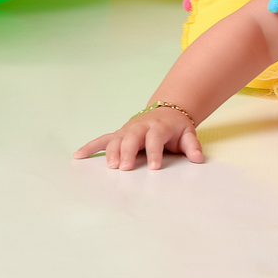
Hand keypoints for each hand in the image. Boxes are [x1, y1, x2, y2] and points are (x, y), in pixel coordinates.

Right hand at [73, 107, 203, 170]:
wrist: (167, 110)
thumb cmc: (176, 127)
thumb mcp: (188, 133)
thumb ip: (193, 146)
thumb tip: (198, 159)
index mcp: (158, 127)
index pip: (155, 139)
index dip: (155, 152)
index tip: (154, 167)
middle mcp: (140, 127)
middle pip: (132, 138)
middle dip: (127, 152)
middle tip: (124, 167)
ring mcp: (127, 130)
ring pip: (115, 140)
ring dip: (110, 152)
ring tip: (109, 166)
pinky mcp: (118, 134)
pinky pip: (101, 140)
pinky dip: (90, 147)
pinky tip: (78, 156)